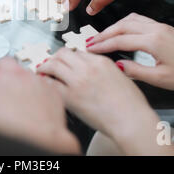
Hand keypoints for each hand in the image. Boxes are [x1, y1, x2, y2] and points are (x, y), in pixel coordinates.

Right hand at [0, 58, 79, 153]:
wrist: (38, 142)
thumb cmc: (9, 133)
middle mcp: (14, 76)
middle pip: (5, 64)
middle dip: (2, 73)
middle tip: (1, 88)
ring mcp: (35, 81)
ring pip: (25, 72)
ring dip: (21, 82)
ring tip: (19, 100)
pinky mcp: (51, 90)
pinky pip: (42, 85)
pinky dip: (38, 92)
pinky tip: (35, 105)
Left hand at [37, 48, 173, 155]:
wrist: (131, 121)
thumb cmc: (131, 105)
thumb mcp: (122, 77)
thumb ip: (106, 70)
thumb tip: (96, 70)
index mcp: (101, 61)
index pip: (78, 51)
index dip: (69, 56)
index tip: (64, 61)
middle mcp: (88, 68)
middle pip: (63, 53)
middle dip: (54, 57)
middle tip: (50, 63)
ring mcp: (78, 81)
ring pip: (53, 65)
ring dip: (45, 67)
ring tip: (42, 71)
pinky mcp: (70, 97)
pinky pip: (50, 84)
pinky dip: (44, 82)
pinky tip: (43, 84)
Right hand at [87, 13, 173, 90]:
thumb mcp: (161, 79)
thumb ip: (136, 71)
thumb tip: (117, 66)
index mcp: (154, 41)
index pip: (120, 40)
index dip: (102, 45)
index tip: (90, 49)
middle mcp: (156, 29)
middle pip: (122, 26)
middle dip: (103, 34)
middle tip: (90, 42)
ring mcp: (160, 26)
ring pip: (129, 20)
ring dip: (113, 27)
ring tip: (101, 36)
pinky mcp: (163, 27)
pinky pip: (138, 20)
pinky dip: (124, 24)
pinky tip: (120, 30)